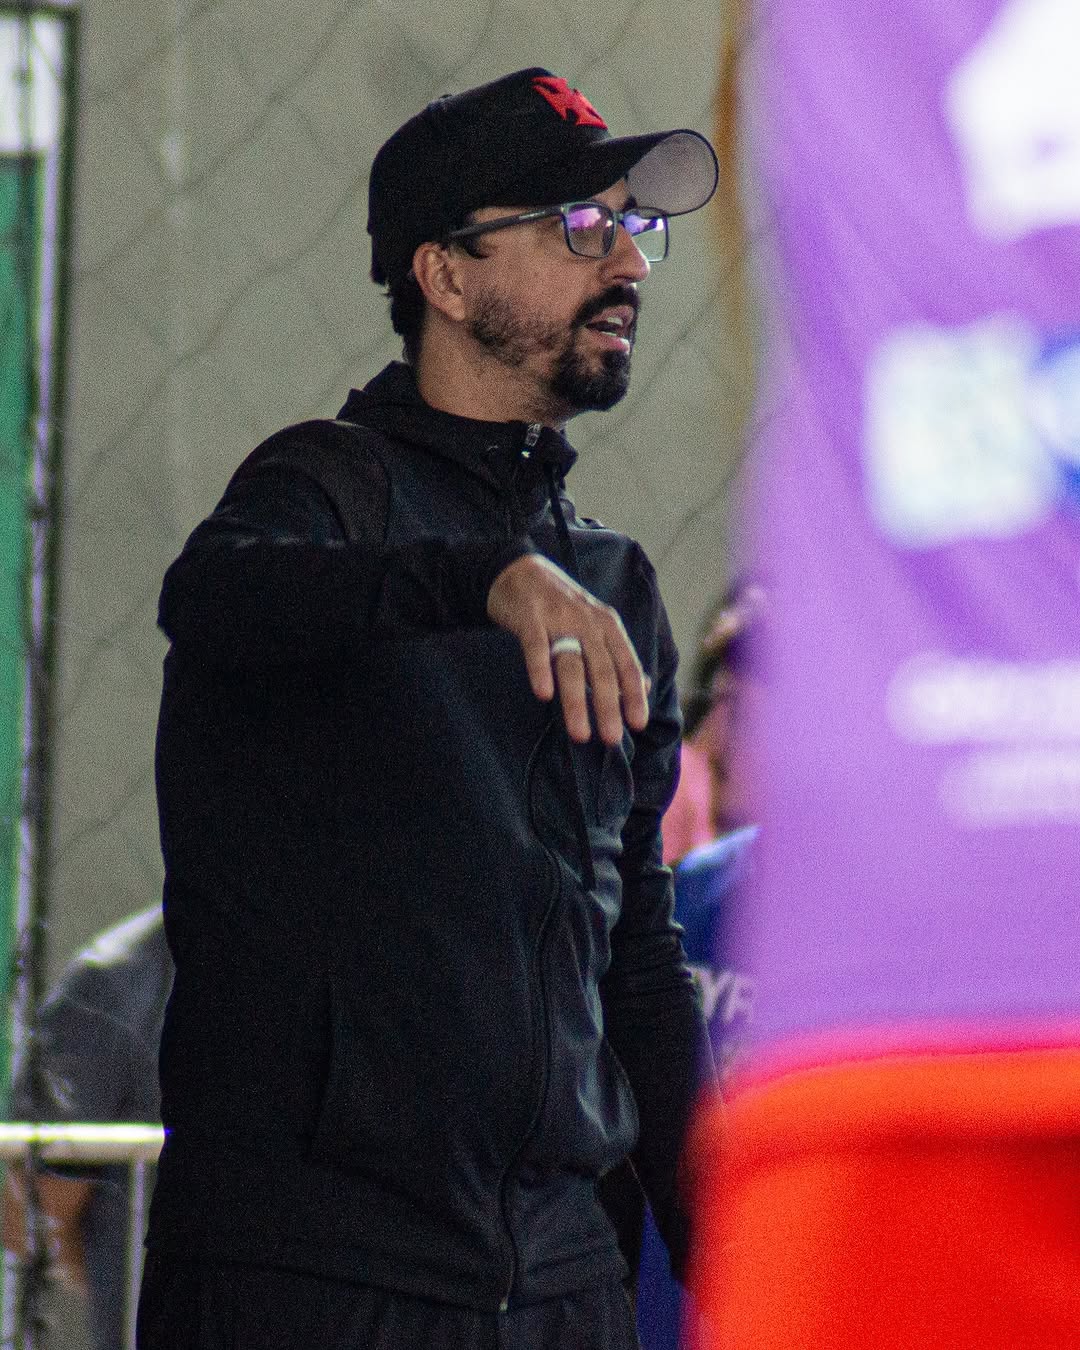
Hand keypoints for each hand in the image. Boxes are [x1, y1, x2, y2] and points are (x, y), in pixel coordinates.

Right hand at [487, 554, 649, 744]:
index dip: (634, 694)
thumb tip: (646, 686)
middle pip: (602, 669)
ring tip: (580, 733)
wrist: (519, 570)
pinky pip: (536, 646)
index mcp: (607, 625)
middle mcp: (587, 621)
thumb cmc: (561, 606)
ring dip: (577, 701)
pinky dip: (540, 670)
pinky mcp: (529, 617)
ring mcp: (557, 618)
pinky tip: (544, 694)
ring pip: (571, 664)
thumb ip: (618, 655)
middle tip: (611, 739)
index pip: (627, 664)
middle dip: (608, 706)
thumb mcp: (595, 624)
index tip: (638, 724)